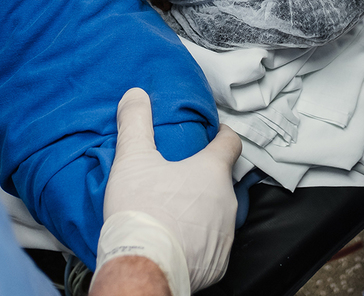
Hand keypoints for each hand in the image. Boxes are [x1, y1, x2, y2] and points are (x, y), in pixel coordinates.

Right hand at [95, 89, 241, 294]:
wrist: (144, 266)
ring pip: (218, 214)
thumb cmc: (142, 211)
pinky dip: (199, 240)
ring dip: (202, 210)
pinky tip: (177, 239)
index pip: (231, 143)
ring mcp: (225, 235)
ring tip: (174, 210)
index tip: (214, 134)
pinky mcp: (218, 263)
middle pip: (222, 181)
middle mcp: (227, 202)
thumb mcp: (132, 159)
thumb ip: (135, 123)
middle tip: (179, 176)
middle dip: (205, 177)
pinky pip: (212, 245)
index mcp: (212, 172)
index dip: (222, 135)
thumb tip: (136, 96)